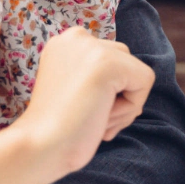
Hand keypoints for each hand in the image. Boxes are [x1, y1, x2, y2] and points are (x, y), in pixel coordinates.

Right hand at [0, 28, 154, 183]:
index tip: (83, 112)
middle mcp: (77, 36)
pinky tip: (101, 117)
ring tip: (92, 119)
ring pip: (138, 75)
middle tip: (90, 120)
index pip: (112, 61)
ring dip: (123, 106)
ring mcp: (92, 47)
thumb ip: (101, 78)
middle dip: (118, 99)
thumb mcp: (76, 91)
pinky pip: (145, 82)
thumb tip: (141, 79)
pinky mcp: (108, 62)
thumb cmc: (57, 130)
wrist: (39, 147)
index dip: (107, 94)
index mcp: (65, 42)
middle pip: (127, 65)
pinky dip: (130, 108)